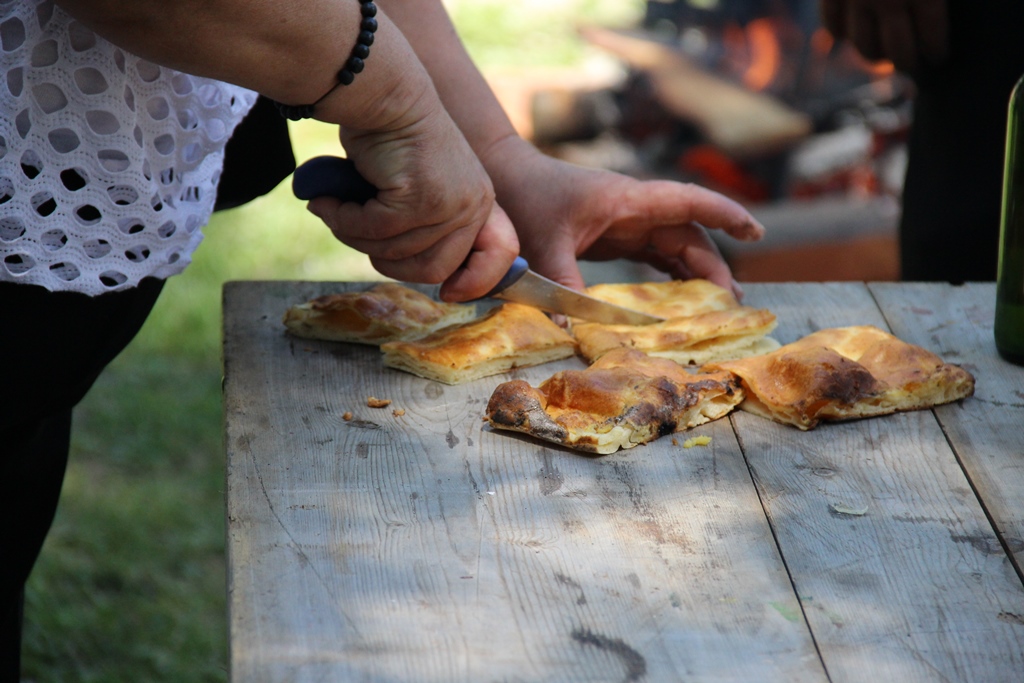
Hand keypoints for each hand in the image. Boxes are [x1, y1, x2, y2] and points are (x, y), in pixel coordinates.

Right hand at [307, 98, 518, 301]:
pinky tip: (328, 200)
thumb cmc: (393, 139)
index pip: (498, 258)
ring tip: (334, 209)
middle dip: (386, 261)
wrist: (384, 93)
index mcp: (480, 205)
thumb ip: (423, 228)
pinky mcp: (420, 198)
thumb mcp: (421, 188)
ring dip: (355, 235)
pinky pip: (374, 231)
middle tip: (355, 234)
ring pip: (396, 252)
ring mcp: (450, 203)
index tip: (449, 293)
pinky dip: (343, 219)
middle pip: (433, 270)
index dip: (476, 283)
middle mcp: (473, 205)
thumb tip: (402, 268)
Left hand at [484, 139, 764, 299]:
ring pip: (675, 245)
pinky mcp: (616, 234)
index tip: (755, 232)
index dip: (724, 215)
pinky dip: (673, 273)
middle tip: (731, 303)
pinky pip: (655, 253)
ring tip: (718, 306)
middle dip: (713, 266)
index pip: (688, 203)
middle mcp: (636, 208)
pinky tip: (684, 299)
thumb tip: (572, 329)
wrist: (507, 178)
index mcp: (629, 200)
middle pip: (688, 234)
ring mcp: (628, 221)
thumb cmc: (528, 199)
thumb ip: (562, 282)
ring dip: (697, 272)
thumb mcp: (546, 242)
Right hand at [820, 0, 947, 71]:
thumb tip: (931, 21)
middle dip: (907, 62)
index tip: (938, 56)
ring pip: (863, 47)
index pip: (932, 36)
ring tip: (884, 50)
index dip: (937, 51)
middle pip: (896, 52)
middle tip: (912, 63)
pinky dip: (843, 33)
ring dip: (875, 53)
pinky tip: (853, 31)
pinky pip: (833, 28)